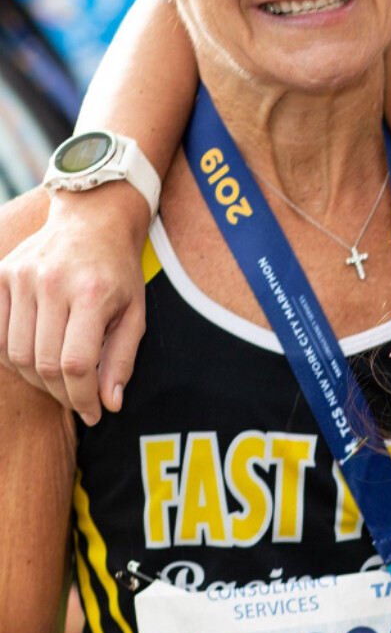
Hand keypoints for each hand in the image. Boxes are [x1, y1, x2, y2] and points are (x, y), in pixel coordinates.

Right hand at [0, 186, 148, 423]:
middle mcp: (52, 283)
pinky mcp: (1, 274)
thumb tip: (109, 404)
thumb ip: (122, 360)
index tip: (93, 412)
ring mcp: (21, 277)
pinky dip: (12, 356)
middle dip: (62, 394)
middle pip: (44, 363)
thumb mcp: (135, 314)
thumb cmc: (118, 273)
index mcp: (91, 293)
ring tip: (58, 382)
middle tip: (78, 400)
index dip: (82, 398)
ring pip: (15, 353)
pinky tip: (34, 359)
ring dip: (37, 379)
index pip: (75, 364)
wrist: (93, 220)